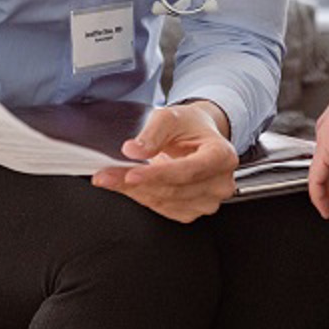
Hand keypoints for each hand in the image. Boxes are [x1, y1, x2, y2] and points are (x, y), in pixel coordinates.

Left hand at [93, 101, 239, 222]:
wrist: (199, 138)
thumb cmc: (190, 126)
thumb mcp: (172, 117)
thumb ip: (153, 133)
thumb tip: (134, 150)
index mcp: (222, 155)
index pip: (189, 171)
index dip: (158, 174)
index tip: (131, 173)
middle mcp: (220, 182)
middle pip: (174, 189)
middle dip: (136, 183)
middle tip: (106, 174)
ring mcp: (208, 200)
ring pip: (165, 202)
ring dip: (134, 191)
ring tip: (111, 177)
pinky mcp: (192, 211)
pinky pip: (162, 209)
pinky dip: (141, 197)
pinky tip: (128, 185)